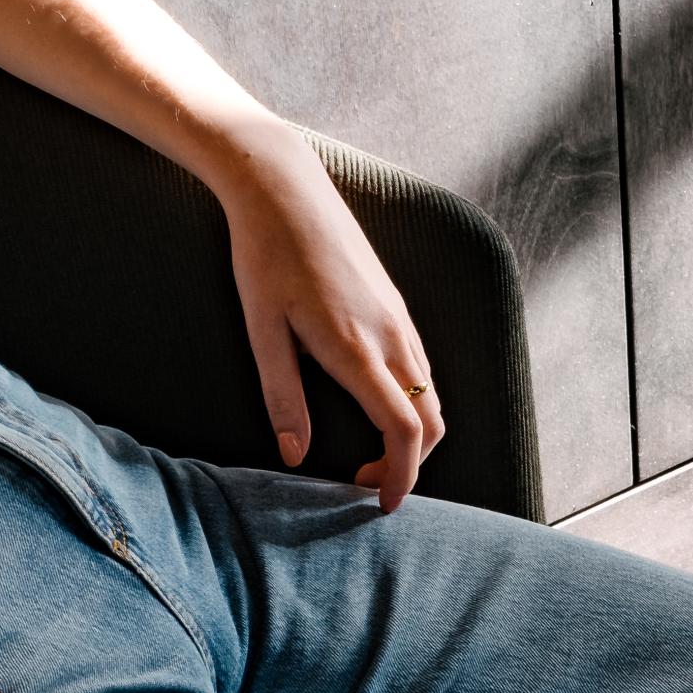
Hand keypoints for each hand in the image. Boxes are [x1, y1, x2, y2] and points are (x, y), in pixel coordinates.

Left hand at [218, 120, 444, 511]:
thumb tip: (294, 456)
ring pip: (431, 396)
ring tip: (368, 449)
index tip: (381, 505)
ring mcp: (400, 320)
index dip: (400, 477)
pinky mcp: (397, 307)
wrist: (283, 187)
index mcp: (357, 350)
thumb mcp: (262, 331)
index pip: (403, 431)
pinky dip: (411, 403)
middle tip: (364, 480)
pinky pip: (422, 369)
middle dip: (409, 463)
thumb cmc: (264, 256)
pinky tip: (373, 404)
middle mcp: (392, 337)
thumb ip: (282, 397)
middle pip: (431, 422)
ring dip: (411, 434)